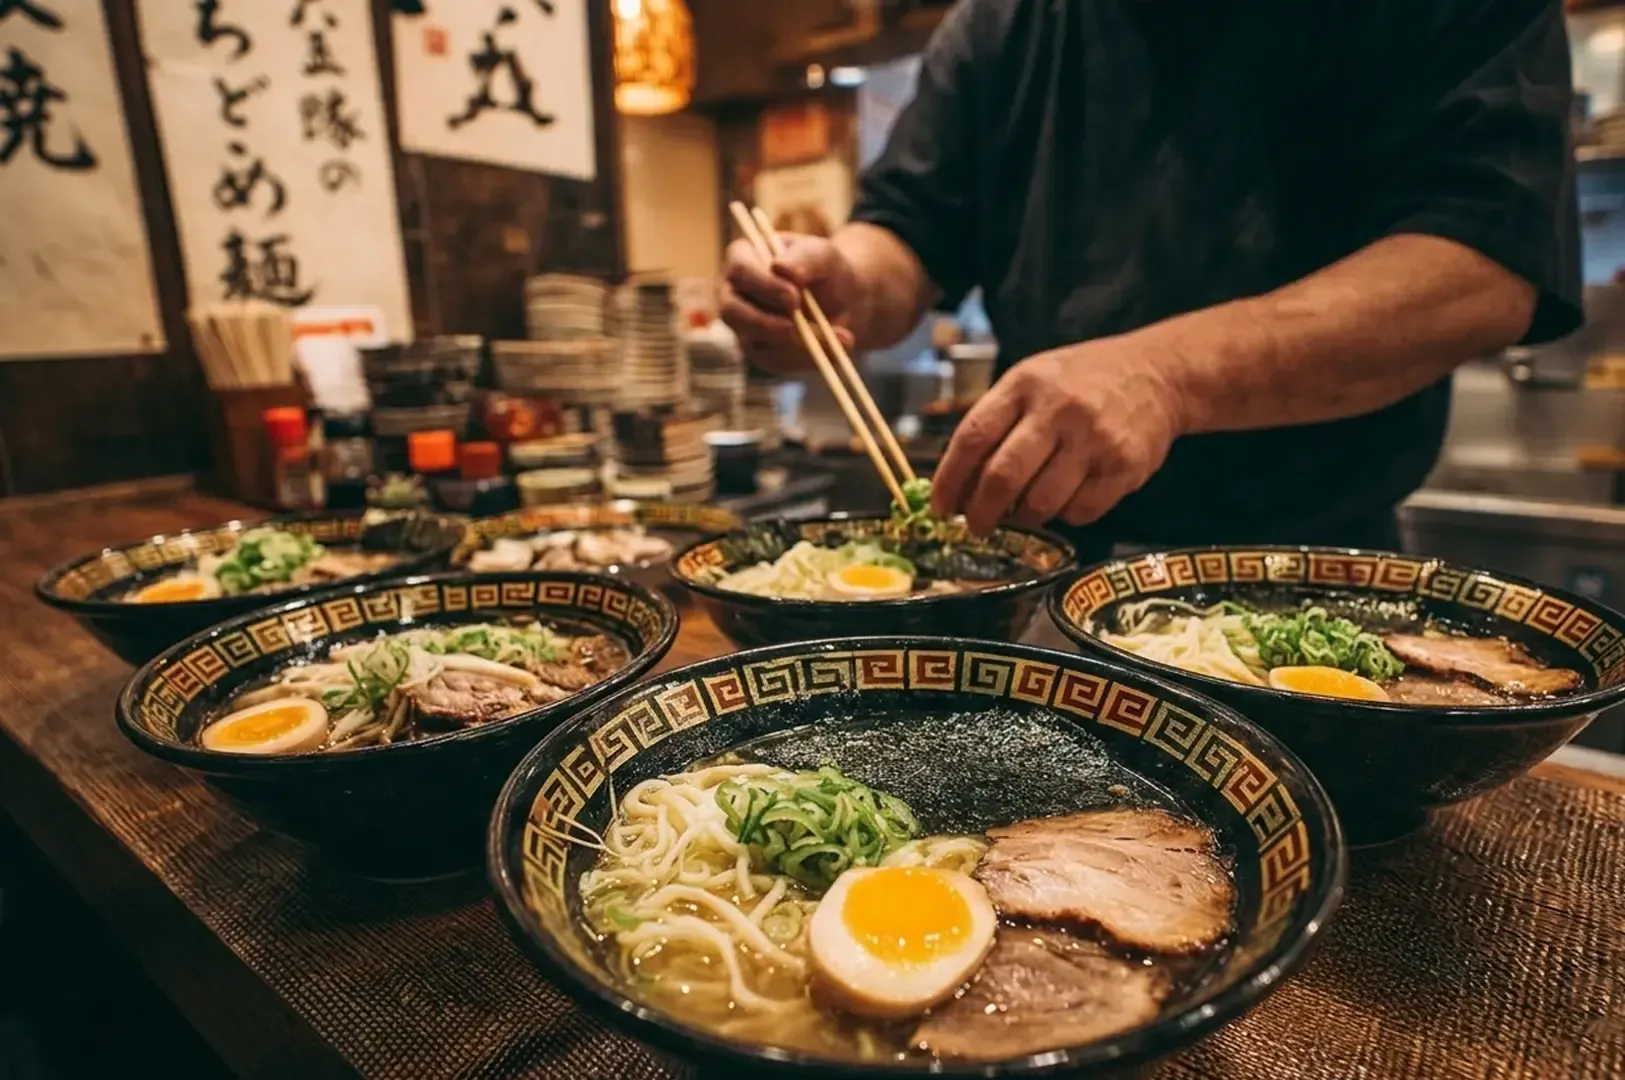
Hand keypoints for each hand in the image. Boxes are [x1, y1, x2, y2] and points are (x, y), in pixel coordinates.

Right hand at [720, 233, 857, 374]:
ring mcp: (744, 327)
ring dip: (798, 343)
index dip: (764, 286)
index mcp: (743, 259)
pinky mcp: (760, 354)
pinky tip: (834, 350)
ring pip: (754, 342)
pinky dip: (806, 359)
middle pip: (731, 311)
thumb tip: (780, 269)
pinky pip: (775, 362)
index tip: (794, 297)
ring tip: (841, 337)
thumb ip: (804, 258)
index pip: (740, 271)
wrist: (844, 300)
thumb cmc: (827, 270)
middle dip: (765, 323)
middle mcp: (734, 294)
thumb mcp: (823, 255)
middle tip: (797, 328)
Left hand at [931, 336, 1189, 535]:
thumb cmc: (1082, 380)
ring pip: (1040, 502)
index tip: (942, 507)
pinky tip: (1063, 502)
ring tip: (1021, 514)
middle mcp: (1059, 410)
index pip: (973, 437)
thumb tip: (959, 483)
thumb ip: (997, 422)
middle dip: (981, 513)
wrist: (1158, 373)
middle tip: (976, 526)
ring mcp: (1094, 439)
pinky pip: (1080, 511)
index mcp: (1026, 384)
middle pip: (1003, 477)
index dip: (950, 479)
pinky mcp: (1124, 467)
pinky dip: (1064, 516)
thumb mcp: (1033, 379)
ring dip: (1023, 519)